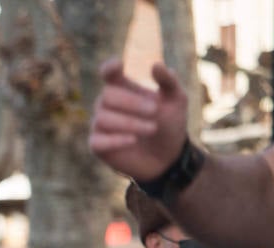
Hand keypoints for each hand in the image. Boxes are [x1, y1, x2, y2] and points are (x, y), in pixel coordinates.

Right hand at [88, 60, 189, 182]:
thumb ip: (168, 81)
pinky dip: (117, 139)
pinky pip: (98, 140)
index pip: (108, 73)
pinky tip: (133, 140)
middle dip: (131, 102)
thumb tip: (155, 65)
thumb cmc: (170, 124)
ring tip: (152, 129)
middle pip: (107, 95)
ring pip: (103, 118)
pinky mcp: (97, 145)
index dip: (109, 68)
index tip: (118, 66)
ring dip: (130, 123)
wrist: (167, 157)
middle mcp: (107, 105)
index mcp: (123, 88)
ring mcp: (100, 125)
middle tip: (154, 110)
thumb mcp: (176, 100)